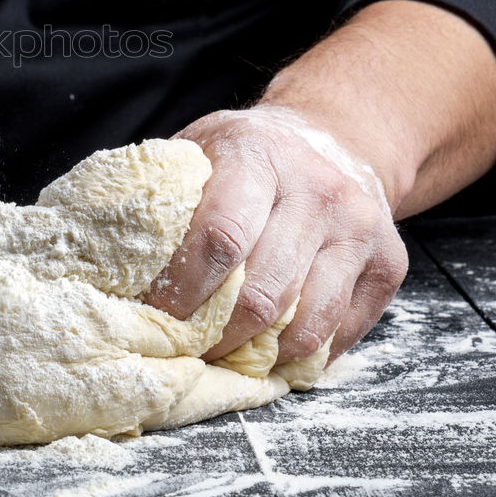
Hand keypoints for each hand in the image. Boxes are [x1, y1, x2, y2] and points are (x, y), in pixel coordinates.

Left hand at [144, 104, 408, 365]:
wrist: (335, 137)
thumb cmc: (248, 153)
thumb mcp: (200, 148)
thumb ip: (164, 193)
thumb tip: (106, 254)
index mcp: (258, 155)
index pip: (220, 236)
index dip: (184, 289)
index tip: (158, 315)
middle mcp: (316, 190)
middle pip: (263, 291)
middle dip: (216, 335)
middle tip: (186, 350)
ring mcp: (359, 228)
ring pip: (306, 322)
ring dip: (257, 355)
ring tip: (222, 359)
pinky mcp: (389, 263)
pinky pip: (342, 333)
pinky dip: (301, 357)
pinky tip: (267, 355)